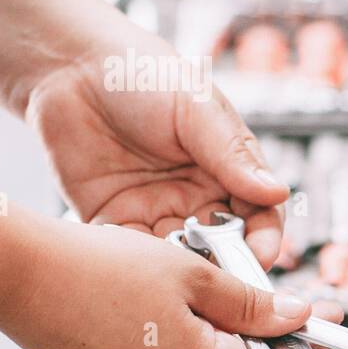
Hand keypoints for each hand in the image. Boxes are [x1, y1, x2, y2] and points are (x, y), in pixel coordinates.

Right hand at [0, 218, 338, 348]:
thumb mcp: (195, 275)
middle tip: (283, 307)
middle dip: (270, 348)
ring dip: (231, 346)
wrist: (23, 277)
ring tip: (226, 299)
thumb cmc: (98, 271)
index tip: (324, 338)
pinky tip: (187, 314)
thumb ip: (254, 304)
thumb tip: (298, 317)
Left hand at [24, 32, 288, 267]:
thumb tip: (277, 192)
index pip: (260, 215)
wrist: (69, 67)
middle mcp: (198, 195)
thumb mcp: (196, 109)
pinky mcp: (115, 220)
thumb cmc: (143, 74)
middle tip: (223, 281)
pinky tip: (142, 267)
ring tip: (179, 274)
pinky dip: (141, 266)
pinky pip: (134, 254)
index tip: (262, 256)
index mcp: (228, 168)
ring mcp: (158, 210)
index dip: (265, 239)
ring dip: (184, 270)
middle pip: (226, 245)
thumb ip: (232, 154)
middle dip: (228, 266)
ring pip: (183, 256)